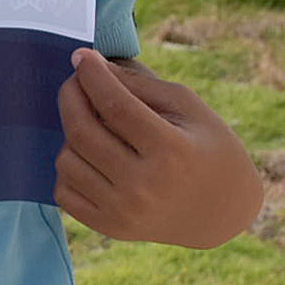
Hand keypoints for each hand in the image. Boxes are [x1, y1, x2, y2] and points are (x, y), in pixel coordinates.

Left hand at [56, 51, 262, 248]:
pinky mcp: (109, 228)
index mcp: (171, 151)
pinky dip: (70, 167)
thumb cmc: (206, 148)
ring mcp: (124, 212)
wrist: (222, 212)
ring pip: (67, 158)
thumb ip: (140, 84)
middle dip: (71, 95)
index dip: (92, 75)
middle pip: (82, 130)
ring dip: (72, 133)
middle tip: (75, 81)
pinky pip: (63, 189)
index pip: (114, 104)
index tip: (81, 57)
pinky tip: (92, 157)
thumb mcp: (189, 108)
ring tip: (96, 126)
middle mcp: (145, 186)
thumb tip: (89, 64)